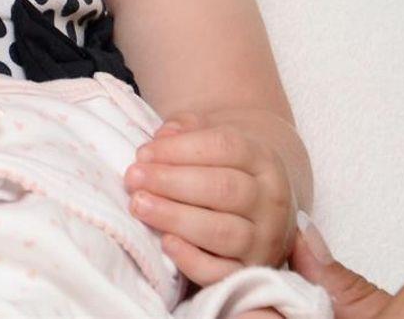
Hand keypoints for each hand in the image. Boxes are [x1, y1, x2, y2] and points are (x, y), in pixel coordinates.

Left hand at [123, 113, 296, 281]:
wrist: (259, 209)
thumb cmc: (223, 168)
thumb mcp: (211, 138)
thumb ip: (187, 129)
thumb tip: (162, 137)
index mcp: (263, 160)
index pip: (225, 147)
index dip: (180, 149)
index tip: (143, 154)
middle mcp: (271, 201)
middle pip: (223, 189)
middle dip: (171, 182)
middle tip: (133, 179)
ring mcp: (265, 240)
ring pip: (223, 232)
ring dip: (176, 218)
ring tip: (139, 205)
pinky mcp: (251, 271)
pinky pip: (223, 273)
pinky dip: (193, 260)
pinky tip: (165, 242)